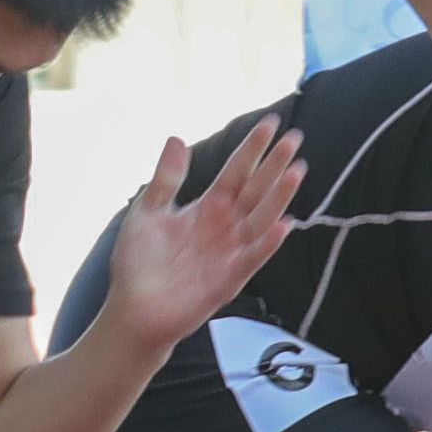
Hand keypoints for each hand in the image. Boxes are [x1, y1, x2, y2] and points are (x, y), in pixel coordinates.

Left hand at [113, 118, 301, 330]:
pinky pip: (253, 258)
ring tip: (297, 170)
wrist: (134, 309)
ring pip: (262, 219)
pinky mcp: (230, 279)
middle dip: (275, 164)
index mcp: (207, 207)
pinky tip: (283, 224)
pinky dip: (268, 243)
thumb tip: (177, 138)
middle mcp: (225, 226)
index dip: (252, 148)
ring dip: (280, 197)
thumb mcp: (148, 212)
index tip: (270, 123)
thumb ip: (167, 179)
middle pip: (256, 189)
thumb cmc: (139, 262)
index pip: (236, 171)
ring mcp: (230, 252)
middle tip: (295, 138)